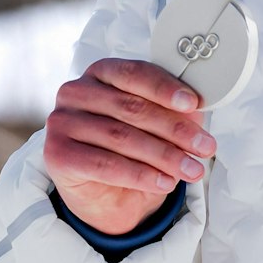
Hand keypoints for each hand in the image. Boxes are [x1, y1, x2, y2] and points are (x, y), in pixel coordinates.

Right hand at [44, 58, 216, 235]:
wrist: (105, 190)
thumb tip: (199, 110)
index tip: (194, 104)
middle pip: (132, 108)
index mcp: (101, 72)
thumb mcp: (156, 124)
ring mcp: (61, 122)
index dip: (166, 88)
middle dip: (175, 130)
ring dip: (164, 156)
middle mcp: (76, 92)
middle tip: (205, 147)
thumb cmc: (132, 145)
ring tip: (192, 170)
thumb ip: (173, 110)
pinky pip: (104, 165)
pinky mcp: (57, 154)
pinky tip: (165, 182)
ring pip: (122, 137)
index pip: (135, 73)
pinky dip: (140, 175)